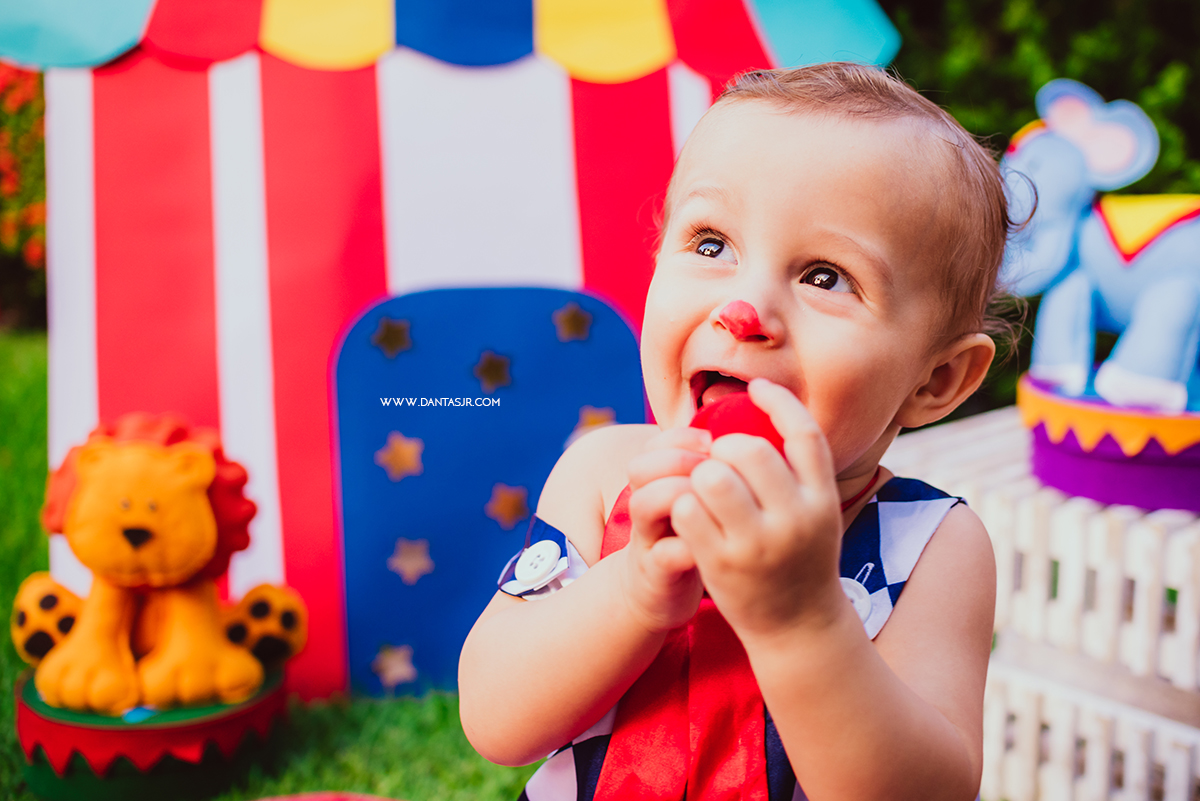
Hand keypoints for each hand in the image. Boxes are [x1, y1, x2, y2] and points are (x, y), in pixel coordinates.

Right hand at [619, 427, 710, 632]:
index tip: (712, 441)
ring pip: (642, 503)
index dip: (681, 436)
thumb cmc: (696, 536)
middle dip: (677, 459)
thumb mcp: (703, 499)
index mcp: (661, 481)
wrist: (660, 590)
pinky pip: (663, 556)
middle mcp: (650, 504)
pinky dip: (684, 549)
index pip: (657, 443)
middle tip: (711, 469)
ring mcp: (649, 537)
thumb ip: (719, 469)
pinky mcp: (656, 572)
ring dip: (675, 495)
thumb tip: (758, 430)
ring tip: (711, 503)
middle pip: (641, 466)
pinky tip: (710, 546)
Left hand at [671, 379, 844, 637]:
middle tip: (719, 460)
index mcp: (823, 500)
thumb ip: (798, 473)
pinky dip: (682, 503)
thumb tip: (769, 406)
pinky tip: (690, 513)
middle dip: (727, 446)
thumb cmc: (800, 559)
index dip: (779, 402)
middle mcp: (796, 520)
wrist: (798, 629)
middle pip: (752, 449)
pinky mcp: (721, 564)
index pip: (805, 434)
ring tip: (704, 487)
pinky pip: (688, 510)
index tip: (757, 387)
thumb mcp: (816, 515)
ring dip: (701, 473)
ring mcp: (757, 544)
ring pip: (714, 476)